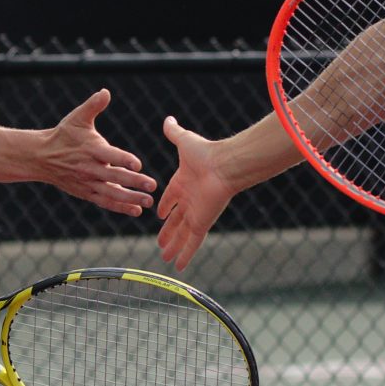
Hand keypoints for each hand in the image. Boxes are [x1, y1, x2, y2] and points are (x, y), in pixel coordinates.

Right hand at [39, 88, 155, 216]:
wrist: (41, 157)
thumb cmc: (63, 135)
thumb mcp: (77, 118)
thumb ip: (93, 106)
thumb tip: (106, 92)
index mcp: (90, 149)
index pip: (109, 155)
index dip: (123, 160)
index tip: (138, 164)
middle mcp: (89, 168)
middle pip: (114, 177)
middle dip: (134, 182)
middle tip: (152, 186)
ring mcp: (88, 183)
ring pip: (111, 193)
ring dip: (130, 199)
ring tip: (148, 202)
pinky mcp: (86, 193)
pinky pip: (105, 202)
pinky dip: (120, 207)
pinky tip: (136, 210)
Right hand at [155, 115, 238, 271]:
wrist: (224, 164)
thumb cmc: (206, 152)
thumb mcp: (184, 141)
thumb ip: (174, 132)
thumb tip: (167, 119)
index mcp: (182, 183)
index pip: (171, 199)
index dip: (165, 207)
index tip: (159, 215)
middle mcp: (189, 200)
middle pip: (176, 221)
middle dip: (168, 233)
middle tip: (160, 244)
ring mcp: (195, 213)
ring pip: (181, 235)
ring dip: (174, 247)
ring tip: (165, 258)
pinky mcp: (201, 222)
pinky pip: (192, 242)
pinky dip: (185, 255)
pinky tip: (179, 267)